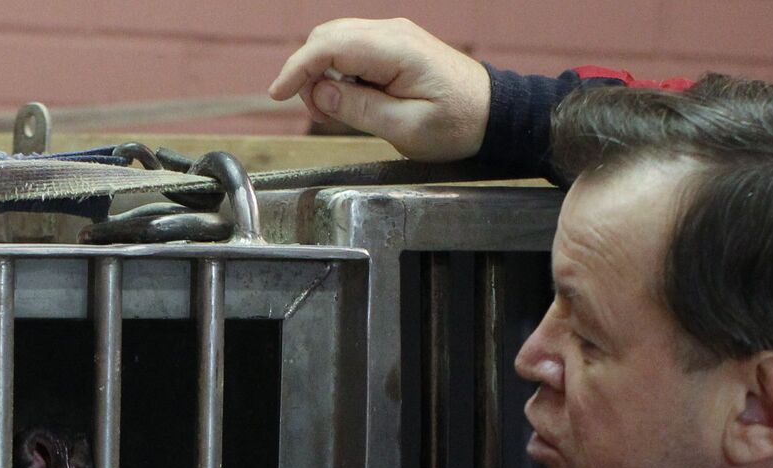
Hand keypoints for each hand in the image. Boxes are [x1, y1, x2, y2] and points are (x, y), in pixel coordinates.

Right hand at [268, 17, 490, 161]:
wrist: (494, 113)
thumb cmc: (457, 124)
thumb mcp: (407, 129)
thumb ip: (360, 109)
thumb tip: (321, 93)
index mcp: (395, 49)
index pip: (329, 45)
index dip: (298, 69)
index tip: (278, 94)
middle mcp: (392, 33)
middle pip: (327, 36)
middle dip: (308, 72)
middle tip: (315, 113)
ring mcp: (394, 36)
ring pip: (337, 41)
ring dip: (323, 73)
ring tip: (333, 111)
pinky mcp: (396, 46)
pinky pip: (354, 50)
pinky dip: (340, 72)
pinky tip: (349, 99)